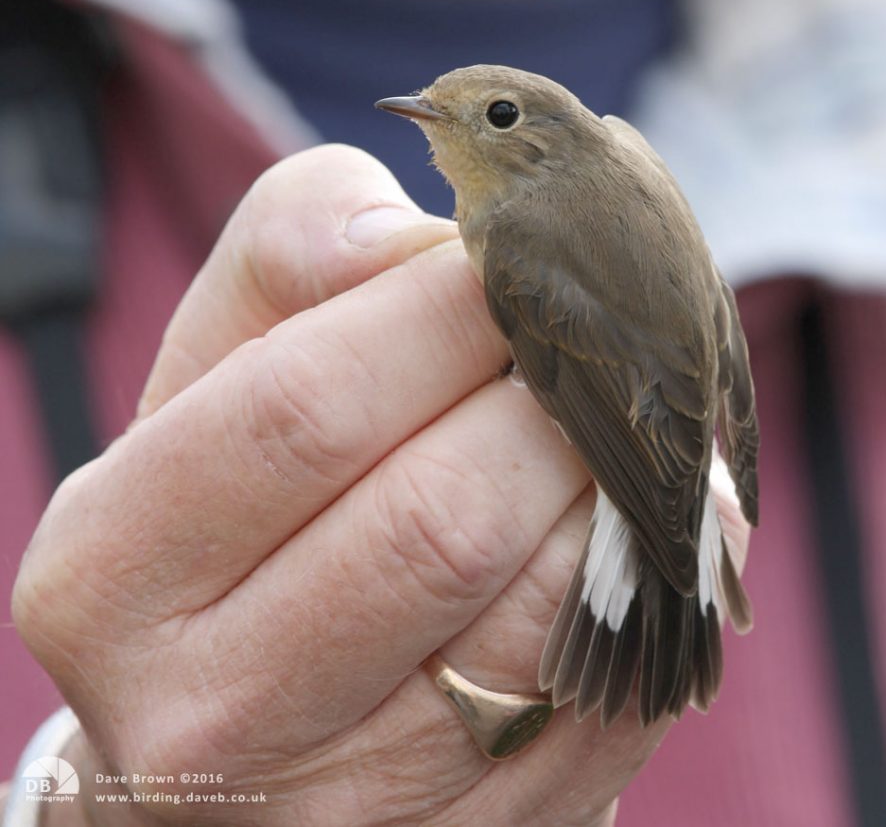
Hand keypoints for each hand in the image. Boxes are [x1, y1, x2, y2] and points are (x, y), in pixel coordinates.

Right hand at [12, 146, 711, 824]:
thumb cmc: (244, 508)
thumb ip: (292, 258)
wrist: (254, 707)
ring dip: (614, 493)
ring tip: (607, 439)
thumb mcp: (218, 371)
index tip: (509, 265)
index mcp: (114, 573)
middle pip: (443, 517)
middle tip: (569, 354)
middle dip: (546, 402)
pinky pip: (606, 694)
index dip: (442, 313)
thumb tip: (416, 241)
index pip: (306, 407)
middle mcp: (214, 715)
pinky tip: (626, 537)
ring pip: (547, 610)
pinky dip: (645, 590)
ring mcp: (353, 804)